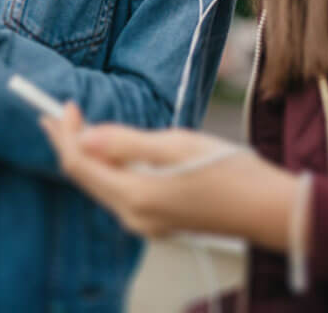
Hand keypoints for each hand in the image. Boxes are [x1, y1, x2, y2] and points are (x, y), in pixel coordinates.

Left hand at [39, 104, 298, 246]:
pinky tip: (112, 151)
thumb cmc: (228, 170)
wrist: (269, 210)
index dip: (66, 134)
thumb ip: (125, 142)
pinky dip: (110, 169)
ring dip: (89, 156)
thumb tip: (83, 136)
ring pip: (102, 185)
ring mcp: (146, 223)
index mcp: (134, 196)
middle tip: (58, 113)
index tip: (65, 104)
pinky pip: (121, 193)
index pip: (79, 164)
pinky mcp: (159, 221)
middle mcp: (133, 216)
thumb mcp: (175, 145)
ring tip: (80, 126)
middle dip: (69, 144)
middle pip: (86, 178)